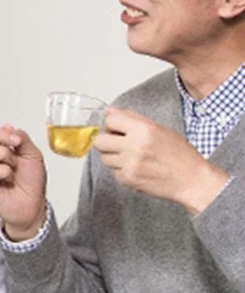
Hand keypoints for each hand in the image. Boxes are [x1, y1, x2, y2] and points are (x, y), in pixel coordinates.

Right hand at [0, 93, 47, 240]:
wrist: (34, 205)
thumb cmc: (31, 182)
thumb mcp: (32, 153)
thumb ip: (20, 137)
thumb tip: (7, 126)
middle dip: (2, 136)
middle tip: (16, 145)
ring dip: (6, 156)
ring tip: (13, 168)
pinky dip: (5, 171)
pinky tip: (8, 179)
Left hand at [95, 108, 228, 213]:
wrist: (192, 180)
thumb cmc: (180, 155)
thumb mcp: (160, 129)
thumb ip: (133, 119)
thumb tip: (110, 111)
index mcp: (144, 129)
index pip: (110, 120)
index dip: (111, 125)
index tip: (115, 129)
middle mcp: (136, 145)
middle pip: (100, 141)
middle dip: (107, 142)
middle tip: (117, 144)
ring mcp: (131, 163)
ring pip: (104, 158)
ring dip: (113, 157)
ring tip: (130, 157)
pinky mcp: (129, 178)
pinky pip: (113, 172)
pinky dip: (121, 171)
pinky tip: (136, 169)